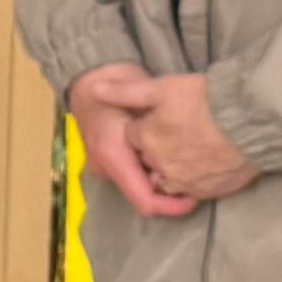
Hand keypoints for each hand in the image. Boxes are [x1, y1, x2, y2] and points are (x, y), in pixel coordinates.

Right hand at [67, 65, 198, 218]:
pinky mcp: (105, 162)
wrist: (85, 74)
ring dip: (159, 183)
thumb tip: (188, 155)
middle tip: (196, 181)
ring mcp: (103, 166)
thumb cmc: (117, 80)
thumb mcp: (145, 97)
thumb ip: (160, 126)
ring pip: (137, 187)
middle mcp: (106, 167)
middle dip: (169, 194)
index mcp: (114, 154)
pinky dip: (149, 173)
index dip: (171, 206)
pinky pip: (131, 176)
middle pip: (142, 196)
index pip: (144, 198)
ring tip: (184, 169)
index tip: (194, 198)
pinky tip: (166, 160)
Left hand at [124, 72, 259, 203]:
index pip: (133, 136)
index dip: (145, 124)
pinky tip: (205, 162)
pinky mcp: (207, 191)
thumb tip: (95, 90)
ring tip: (190, 148)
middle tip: (178, 130)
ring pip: (167, 179)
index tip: (162, 115)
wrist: (250, 120)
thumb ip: (128, 92)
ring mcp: (185, 182)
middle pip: (148, 160)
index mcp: (146, 140)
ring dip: (171, 168)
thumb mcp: (163, 87)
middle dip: (155, 148)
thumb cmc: (206, 100)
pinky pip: (192, 190)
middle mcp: (160, 166)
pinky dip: (193, 180)